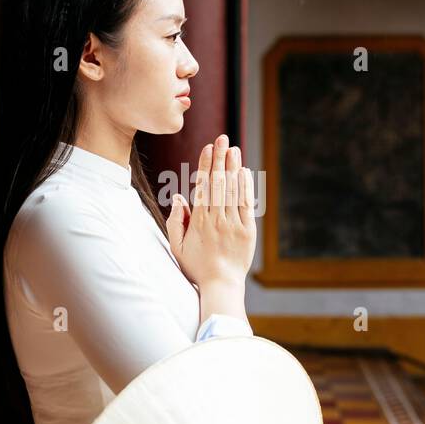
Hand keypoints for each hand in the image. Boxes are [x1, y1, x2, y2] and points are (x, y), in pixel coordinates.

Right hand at [165, 134, 255, 286]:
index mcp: (198, 221)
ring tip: (233, 148)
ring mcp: (233, 224)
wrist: (222, 285)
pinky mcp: (248, 231)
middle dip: (220, 158)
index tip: (208, 148)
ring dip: (233, 167)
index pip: (203, 186)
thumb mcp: (177, 246)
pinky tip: (244, 171)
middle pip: (219, 183)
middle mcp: (216, 220)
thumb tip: (178, 197)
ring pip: (233, 191)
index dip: (206, 165)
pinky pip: (247, 204)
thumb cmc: (197, 266)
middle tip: (223, 138)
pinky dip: (245, 186)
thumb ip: (175, 221)